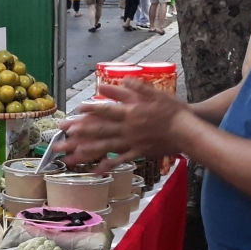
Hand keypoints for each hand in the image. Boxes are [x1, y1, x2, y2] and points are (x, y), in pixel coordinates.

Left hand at [59, 79, 189, 167]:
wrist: (187, 131)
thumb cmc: (173, 110)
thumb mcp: (156, 93)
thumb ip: (137, 87)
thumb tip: (122, 79)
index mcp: (131, 112)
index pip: (107, 110)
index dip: (91, 109)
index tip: (77, 109)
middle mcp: (128, 128)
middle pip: (100, 130)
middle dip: (79, 132)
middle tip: (63, 135)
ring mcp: (132, 142)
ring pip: (105, 147)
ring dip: (86, 151)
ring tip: (70, 155)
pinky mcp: (138, 152)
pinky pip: (120, 160)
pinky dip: (107, 165)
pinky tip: (95, 170)